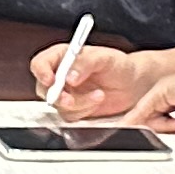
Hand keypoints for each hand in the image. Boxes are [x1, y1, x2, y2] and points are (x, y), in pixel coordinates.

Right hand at [35, 45, 166, 119]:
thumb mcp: (104, 58)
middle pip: (43, 88)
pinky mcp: (75, 109)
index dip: (41, 72)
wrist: (134, 84)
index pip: (40, 63)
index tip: (51, 80)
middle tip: (70, 99)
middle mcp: (61, 76)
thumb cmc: (120, 65)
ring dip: (79, 104)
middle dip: (57, 96)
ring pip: (58, 105)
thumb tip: (69, 75)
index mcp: (63, 57)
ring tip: (99, 94)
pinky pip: (71, 116)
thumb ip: (85, 64)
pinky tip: (98, 101)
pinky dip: (85, 112)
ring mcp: (67, 94)